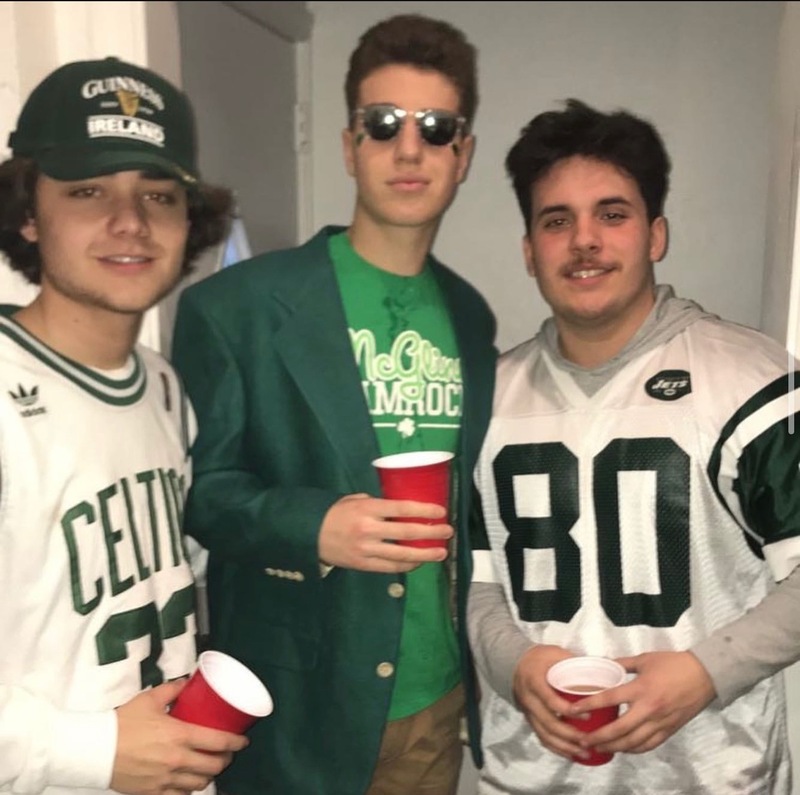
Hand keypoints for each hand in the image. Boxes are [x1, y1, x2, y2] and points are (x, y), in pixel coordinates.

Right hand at [111, 680, 248, 794]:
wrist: (95, 749)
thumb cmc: (123, 722)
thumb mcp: (149, 699)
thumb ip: (173, 689)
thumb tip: (188, 681)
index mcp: (180, 735)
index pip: (218, 742)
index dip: (236, 743)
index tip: (242, 741)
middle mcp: (177, 760)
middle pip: (214, 766)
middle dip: (225, 760)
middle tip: (227, 754)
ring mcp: (166, 780)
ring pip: (199, 783)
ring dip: (209, 775)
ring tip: (210, 767)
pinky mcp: (153, 793)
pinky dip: (189, 789)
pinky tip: (190, 781)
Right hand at [318, 493, 451, 572]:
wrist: (308, 534)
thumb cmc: (333, 512)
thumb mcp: (354, 499)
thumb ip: (376, 503)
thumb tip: (398, 508)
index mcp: (367, 509)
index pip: (402, 509)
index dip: (424, 510)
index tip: (441, 512)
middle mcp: (369, 529)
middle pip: (407, 532)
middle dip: (431, 532)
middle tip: (447, 532)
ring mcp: (366, 550)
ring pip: (402, 554)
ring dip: (424, 554)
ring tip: (441, 553)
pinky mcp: (363, 565)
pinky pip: (390, 568)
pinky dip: (407, 566)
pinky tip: (418, 562)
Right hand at [511, 645, 596, 761]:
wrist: (516, 662)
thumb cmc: (540, 657)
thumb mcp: (556, 654)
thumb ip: (575, 664)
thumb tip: (603, 670)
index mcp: (534, 680)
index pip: (550, 700)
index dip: (568, 710)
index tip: (587, 715)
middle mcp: (528, 698)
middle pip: (548, 723)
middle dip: (570, 735)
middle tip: (589, 740)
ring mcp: (528, 711)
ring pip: (545, 734)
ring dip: (565, 746)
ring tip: (584, 753)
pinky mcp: (530, 719)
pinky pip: (541, 737)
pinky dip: (556, 748)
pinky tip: (570, 754)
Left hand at [565, 651, 716, 755]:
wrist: (705, 675)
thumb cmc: (673, 664)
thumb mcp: (644, 659)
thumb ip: (622, 664)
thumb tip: (604, 664)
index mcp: (641, 688)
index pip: (609, 699)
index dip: (589, 704)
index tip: (573, 709)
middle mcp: (649, 709)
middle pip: (619, 729)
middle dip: (599, 737)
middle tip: (582, 739)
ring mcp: (660, 723)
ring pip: (633, 742)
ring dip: (614, 747)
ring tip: (598, 747)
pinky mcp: (669, 730)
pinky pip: (649, 745)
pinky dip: (634, 749)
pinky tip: (623, 749)